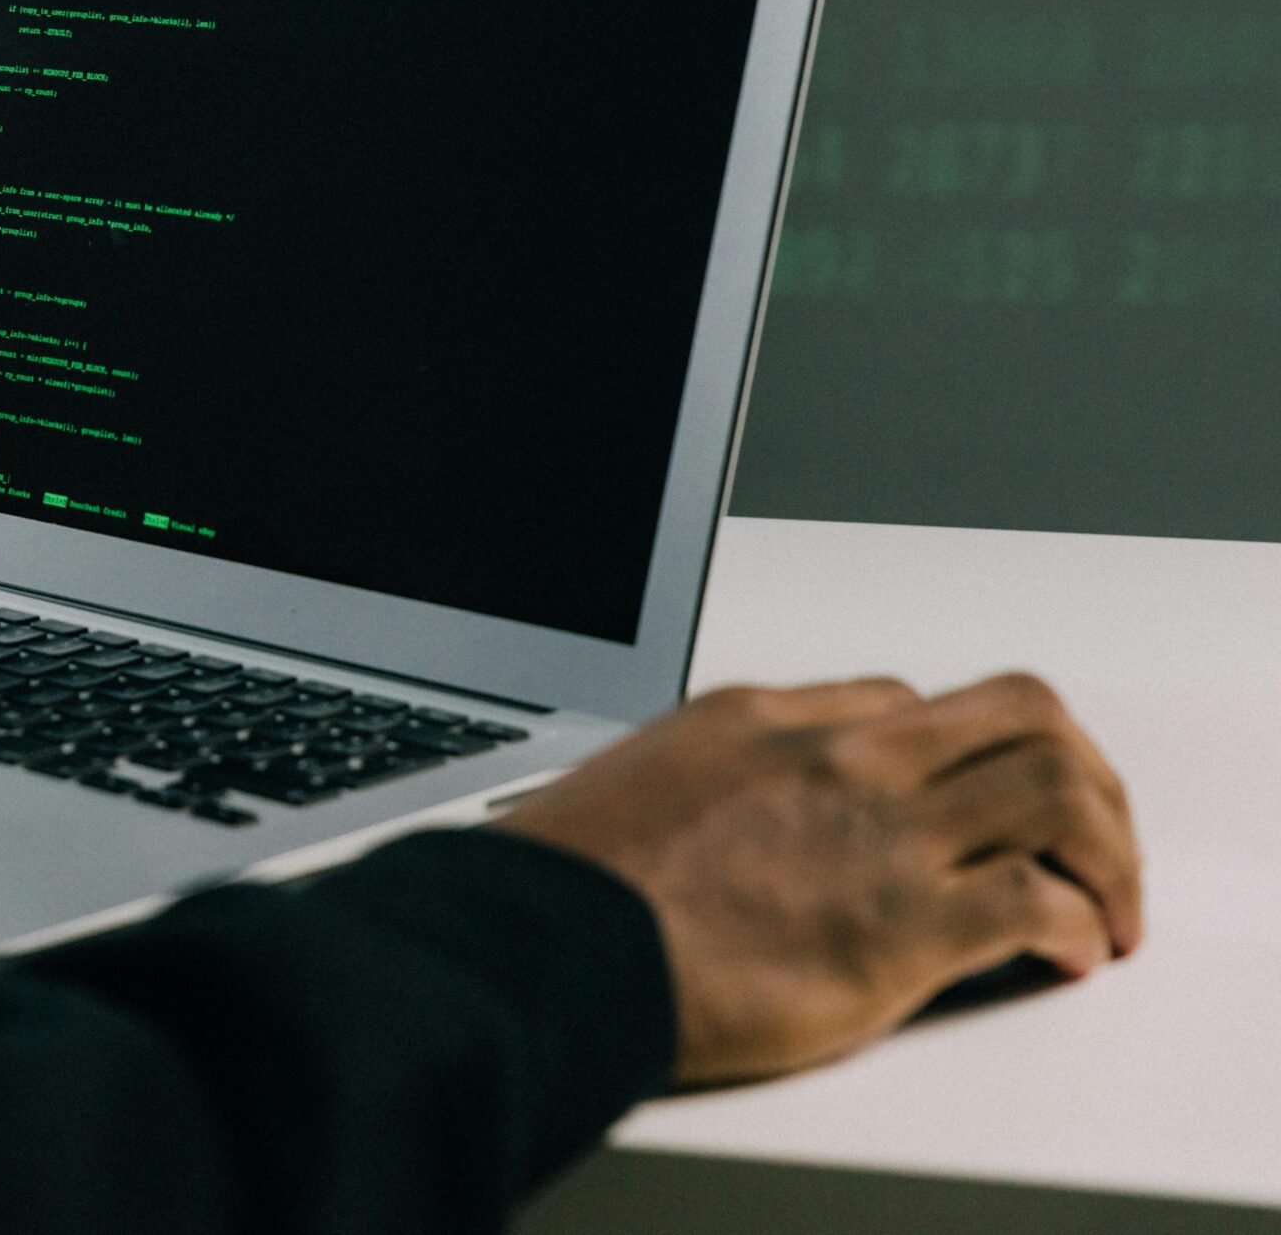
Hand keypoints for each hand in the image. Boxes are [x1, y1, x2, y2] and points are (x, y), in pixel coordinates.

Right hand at [497, 673, 1140, 1086]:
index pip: (906, 702)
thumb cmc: (571, 885)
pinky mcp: (900, 928)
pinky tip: (1068, 952)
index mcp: (766, 718)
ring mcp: (877, 835)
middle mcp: (838, 757)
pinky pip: (1038, 900)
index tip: (966, 808)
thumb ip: (712, 777)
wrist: (547, 947)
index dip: (957, 757)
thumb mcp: (638, 780)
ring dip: (1106, 849)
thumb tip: (732, 807)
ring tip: (1103, 901)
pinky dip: (1078, 927)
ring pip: (1057, 787)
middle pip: (1020, 713)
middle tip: (1088, 834)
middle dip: (1080, 774)